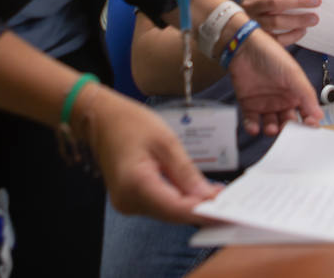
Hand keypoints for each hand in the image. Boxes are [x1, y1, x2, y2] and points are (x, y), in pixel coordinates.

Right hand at [83, 85, 219, 222]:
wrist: (101, 119)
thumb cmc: (130, 123)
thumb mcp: (165, 141)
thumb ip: (186, 172)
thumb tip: (208, 197)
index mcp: (135, 184)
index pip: (177, 209)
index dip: (204, 212)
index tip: (230, 213)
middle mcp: (129, 201)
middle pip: (173, 214)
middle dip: (202, 210)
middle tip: (232, 203)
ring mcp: (127, 204)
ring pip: (168, 213)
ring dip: (193, 206)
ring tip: (219, 197)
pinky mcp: (131, 201)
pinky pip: (160, 206)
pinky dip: (180, 202)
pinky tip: (198, 194)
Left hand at [226, 26, 322, 135]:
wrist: (244, 47)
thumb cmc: (270, 54)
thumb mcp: (294, 74)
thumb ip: (307, 95)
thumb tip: (319, 114)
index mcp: (295, 92)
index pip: (305, 113)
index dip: (308, 122)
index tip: (308, 127)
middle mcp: (281, 99)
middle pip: (288, 123)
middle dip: (288, 129)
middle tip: (288, 131)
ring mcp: (265, 103)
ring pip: (271, 125)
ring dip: (272, 130)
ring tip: (272, 128)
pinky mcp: (248, 104)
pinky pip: (251, 121)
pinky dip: (253, 127)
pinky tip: (255, 127)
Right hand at [241, 0, 319, 45]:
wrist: (237, 28)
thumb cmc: (262, 9)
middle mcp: (250, 5)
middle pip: (275, 1)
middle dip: (298, 1)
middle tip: (316, 2)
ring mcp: (251, 23)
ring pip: (276, 22)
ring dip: (297, 20)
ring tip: (313, 19)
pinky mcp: (256, 40)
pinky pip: (276, 39)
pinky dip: (292, 35)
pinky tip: (302, 31)